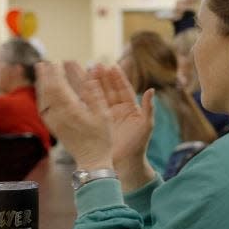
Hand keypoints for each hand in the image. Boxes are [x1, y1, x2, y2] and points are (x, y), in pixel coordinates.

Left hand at [36, 62, 114, 171]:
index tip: (57, 62)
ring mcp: (54, 123)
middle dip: (45, 76)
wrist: (92, 160)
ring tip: (41, 73)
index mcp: (71, 110)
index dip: (56, 73)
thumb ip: (95, 94)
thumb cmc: (101, 138)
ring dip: (41, 85)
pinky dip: (42, 97)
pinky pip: (44, 109)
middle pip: (47, 91)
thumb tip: (91, 76)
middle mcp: (59, 116)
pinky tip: (44, 93)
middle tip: (44, 63)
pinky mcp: (54, 128)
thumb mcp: (104, 114)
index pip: (58, 86)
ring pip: (43, 100)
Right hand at [91, 64, 155, 179]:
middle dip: (102, 77)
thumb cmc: (138, 145)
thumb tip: (151, 90)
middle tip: (94, 64)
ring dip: (92, 84)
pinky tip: (77, 89)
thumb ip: (149, 108)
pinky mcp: (97, 122)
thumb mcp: (146, 126)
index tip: (111, 66)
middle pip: (109, 89)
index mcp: (130, 108)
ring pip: (99, 96)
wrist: (125, 164)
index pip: (123, 89)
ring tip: (84, 71)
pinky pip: (90, 108)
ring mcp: (106, 115)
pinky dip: (85, 98)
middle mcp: (118, 109)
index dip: (118, 78)